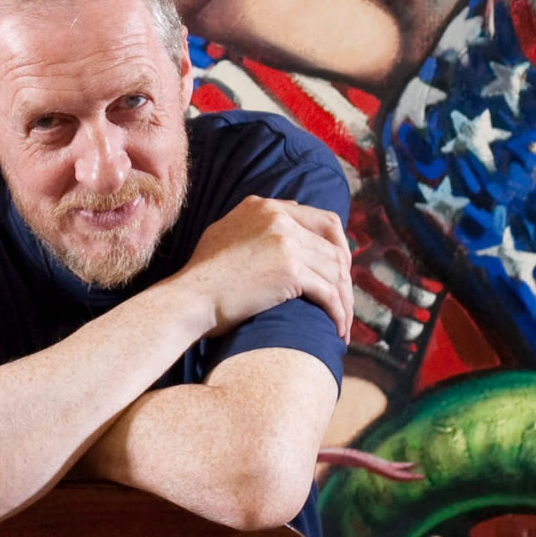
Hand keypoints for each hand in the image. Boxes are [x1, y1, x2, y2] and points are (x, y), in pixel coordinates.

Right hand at [167, 195, 352, 339]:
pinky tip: (337, 330)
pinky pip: (329, 293)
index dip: (337, 247)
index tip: (338, 272)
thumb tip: (285, 227)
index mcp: (264, 206)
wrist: (189, 298)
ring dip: (344, 300)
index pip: (321, 219)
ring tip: (342, 323)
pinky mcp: (290, 270)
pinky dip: (338, 313)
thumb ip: (255, 226)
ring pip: (335, 271)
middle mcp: (278, 217)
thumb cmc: (202, 277)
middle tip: (346, 301)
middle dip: (345, 276)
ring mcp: (285, 241)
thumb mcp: (225, 234)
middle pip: (333, 246)